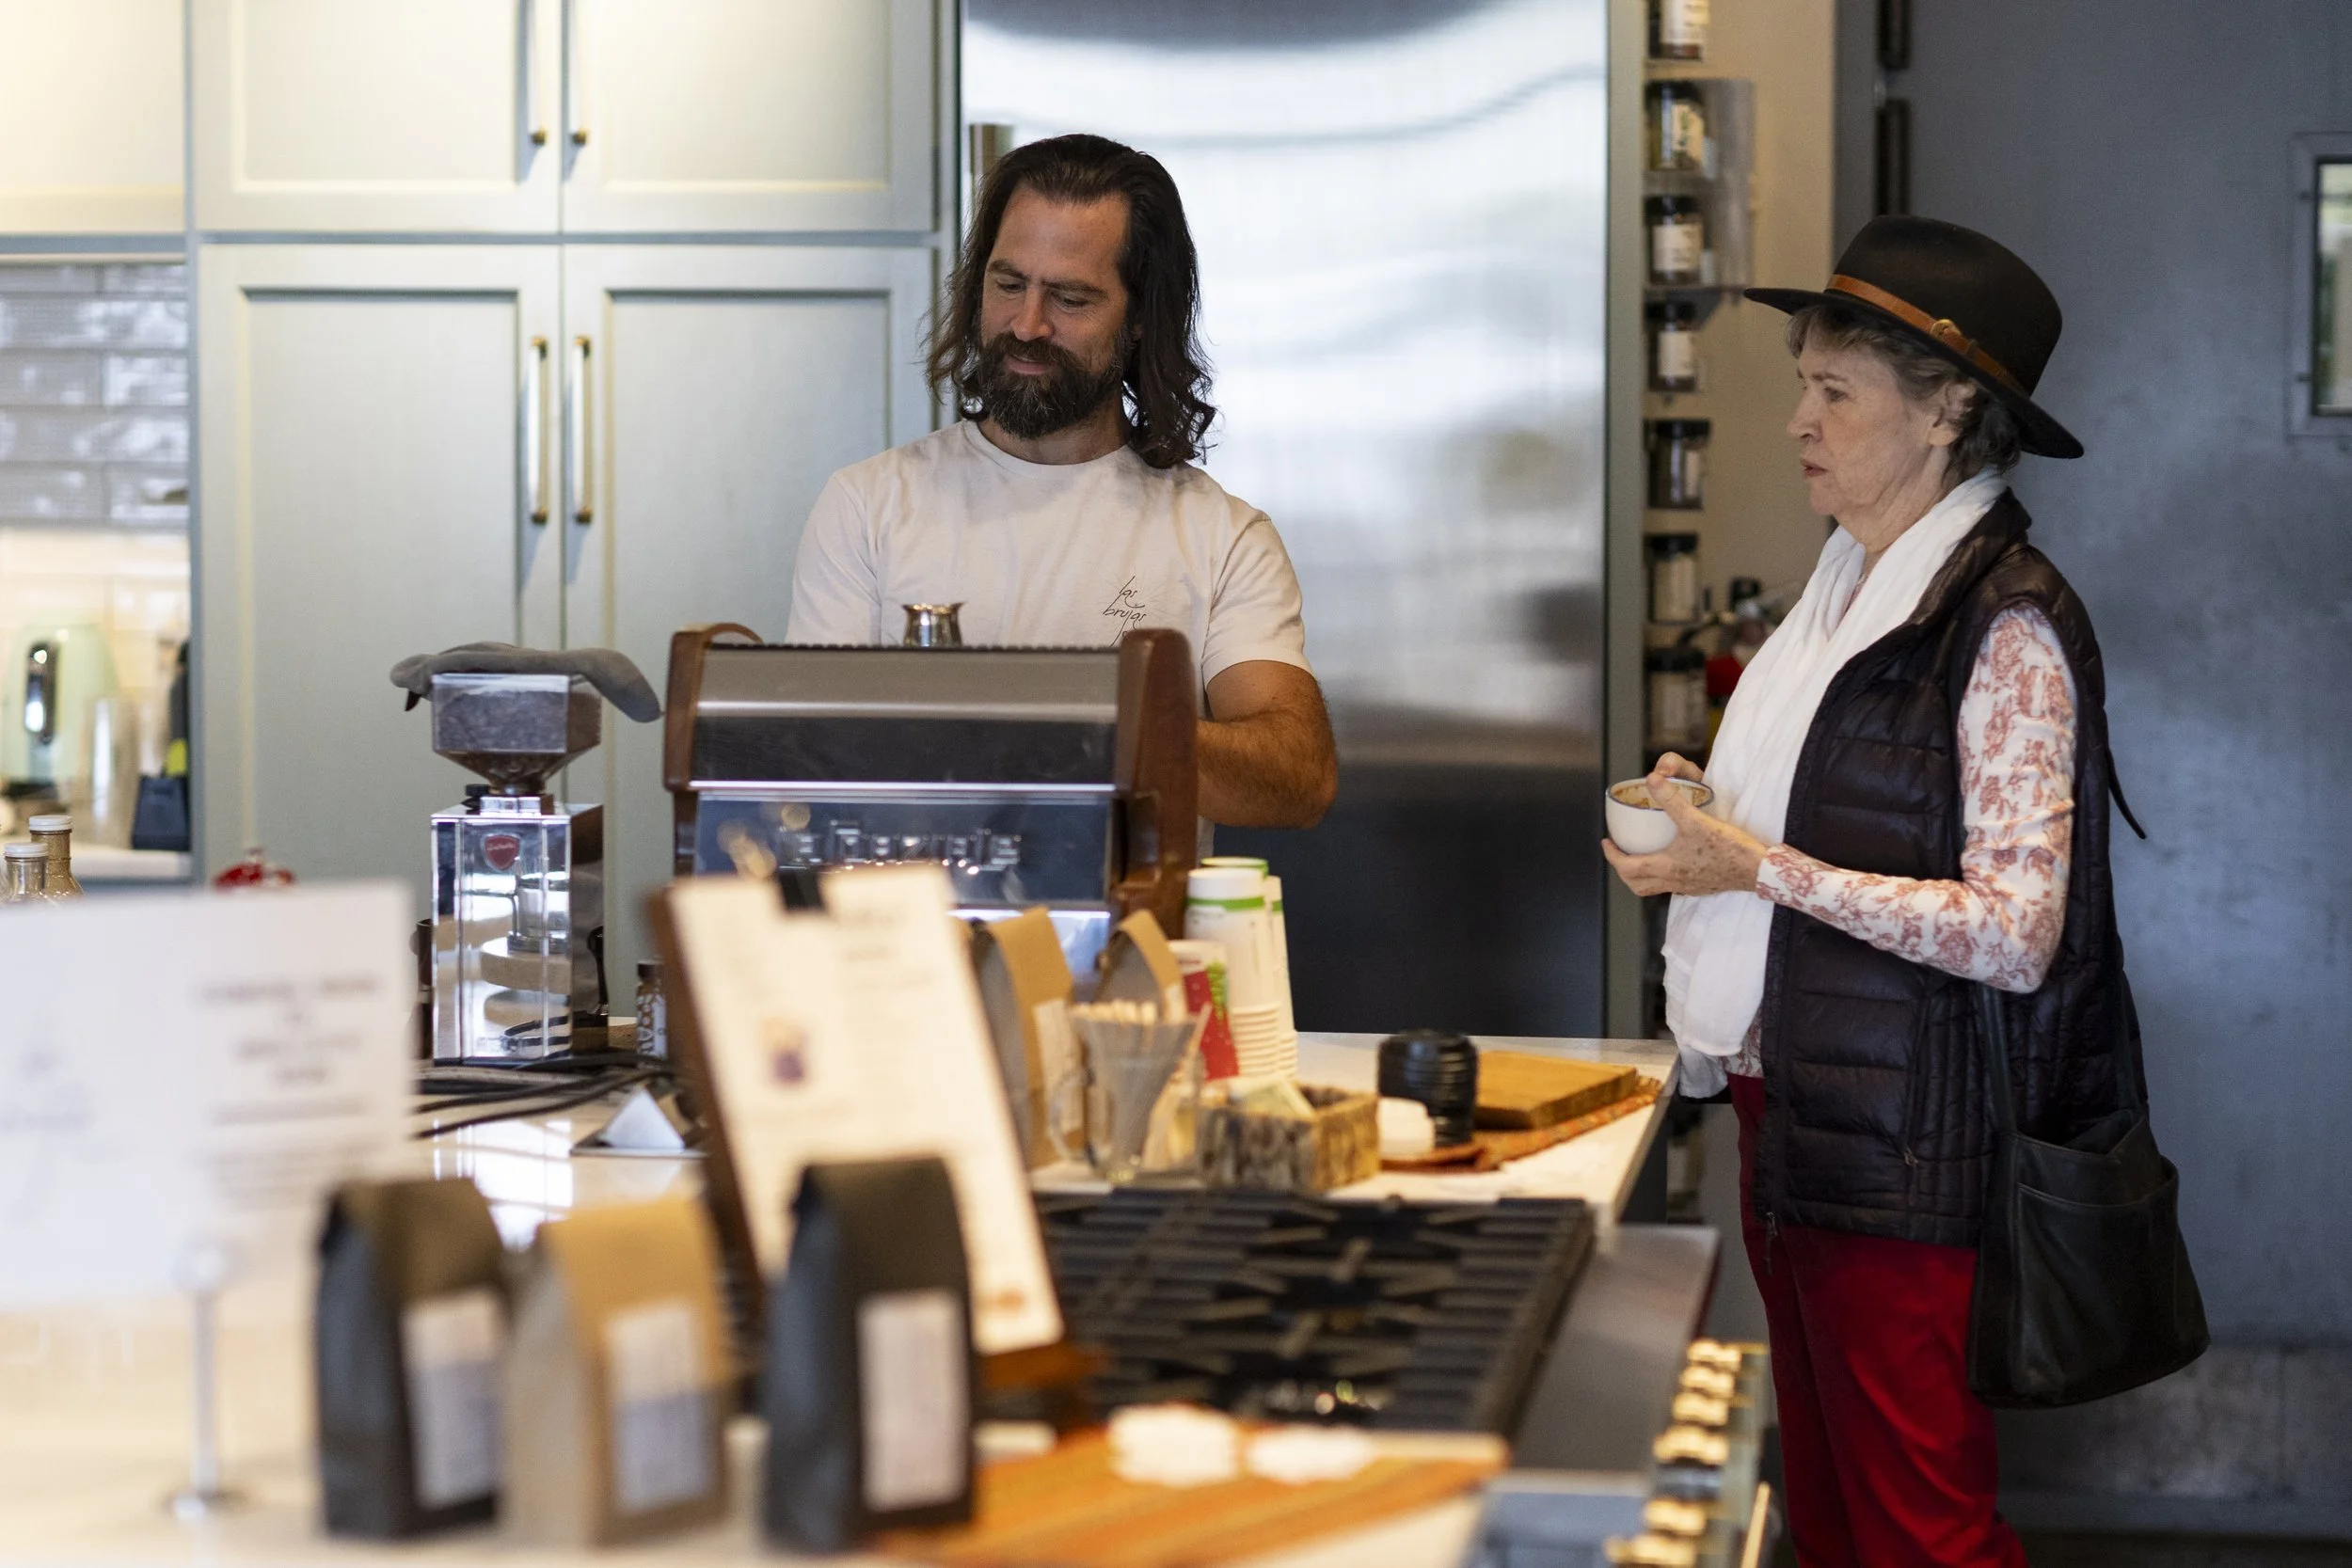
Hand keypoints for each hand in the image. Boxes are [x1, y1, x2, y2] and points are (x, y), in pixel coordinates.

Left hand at [1602, 762, 1770, 897]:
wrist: (1757, 869)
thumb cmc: (1728, 848)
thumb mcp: (1696, 820)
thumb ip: (1671, 799)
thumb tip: (1651, 779)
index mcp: (1666, 867)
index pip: (1626, 868)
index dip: (1612, 855)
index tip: (1607, 842)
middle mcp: (1673, 881)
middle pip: (1636, 884)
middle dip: (1623, 869)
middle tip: (1620, 851)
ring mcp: (1687, 886)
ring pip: (1653, 887)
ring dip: (1641, 875)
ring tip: (1640, 856)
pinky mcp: (1700, 886)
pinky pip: (1672, 885)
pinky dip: (1662, 875)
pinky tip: (1670, 860)